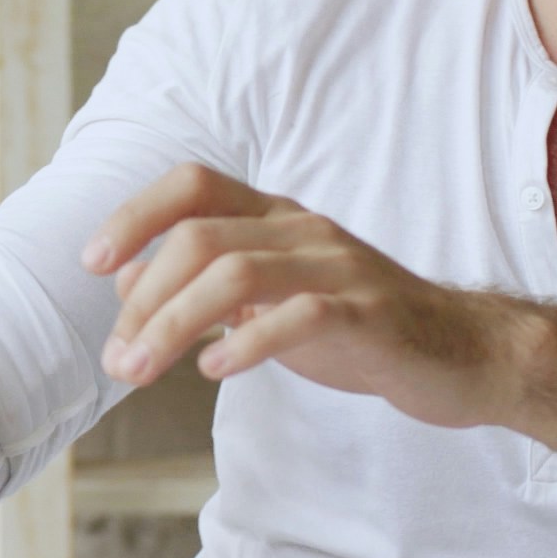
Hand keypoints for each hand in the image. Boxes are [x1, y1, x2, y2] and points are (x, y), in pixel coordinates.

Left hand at [86, 165, 529, 427]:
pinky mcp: (369, 314)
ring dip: (172, 325)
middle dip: (143, 300)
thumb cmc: (358, 328)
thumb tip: (127, 287)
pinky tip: (215, 371)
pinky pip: (299, 315)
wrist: (464, 354)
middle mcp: (303, 229)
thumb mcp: (274, 301)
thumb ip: (207, 289)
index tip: (92, 265)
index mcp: (277, 218)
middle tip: (116, 362)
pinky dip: (246, 342)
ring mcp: (339, 267)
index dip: (135, 215)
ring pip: (235, 273)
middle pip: (199, 237)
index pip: (193, 184)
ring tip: (141, 373)